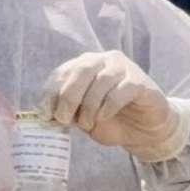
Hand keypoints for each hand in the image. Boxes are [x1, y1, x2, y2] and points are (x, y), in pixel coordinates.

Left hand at [40, 50, 188, 161]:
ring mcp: (124, 68)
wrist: (143, 130)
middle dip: (67, 97)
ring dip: (89, 106)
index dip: (50, 93)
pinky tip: (103, 118)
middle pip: (81, 71)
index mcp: (84, 65)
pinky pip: (119, 91)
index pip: (61, 73)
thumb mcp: (81, 117)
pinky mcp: (140, 82)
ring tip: (86, 124)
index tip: (46, 114)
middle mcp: (103, 60)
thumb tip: (46, 116)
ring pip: (100, 81)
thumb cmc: (109, 120)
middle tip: (63, 119)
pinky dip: (107, 107)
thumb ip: (66, 112)